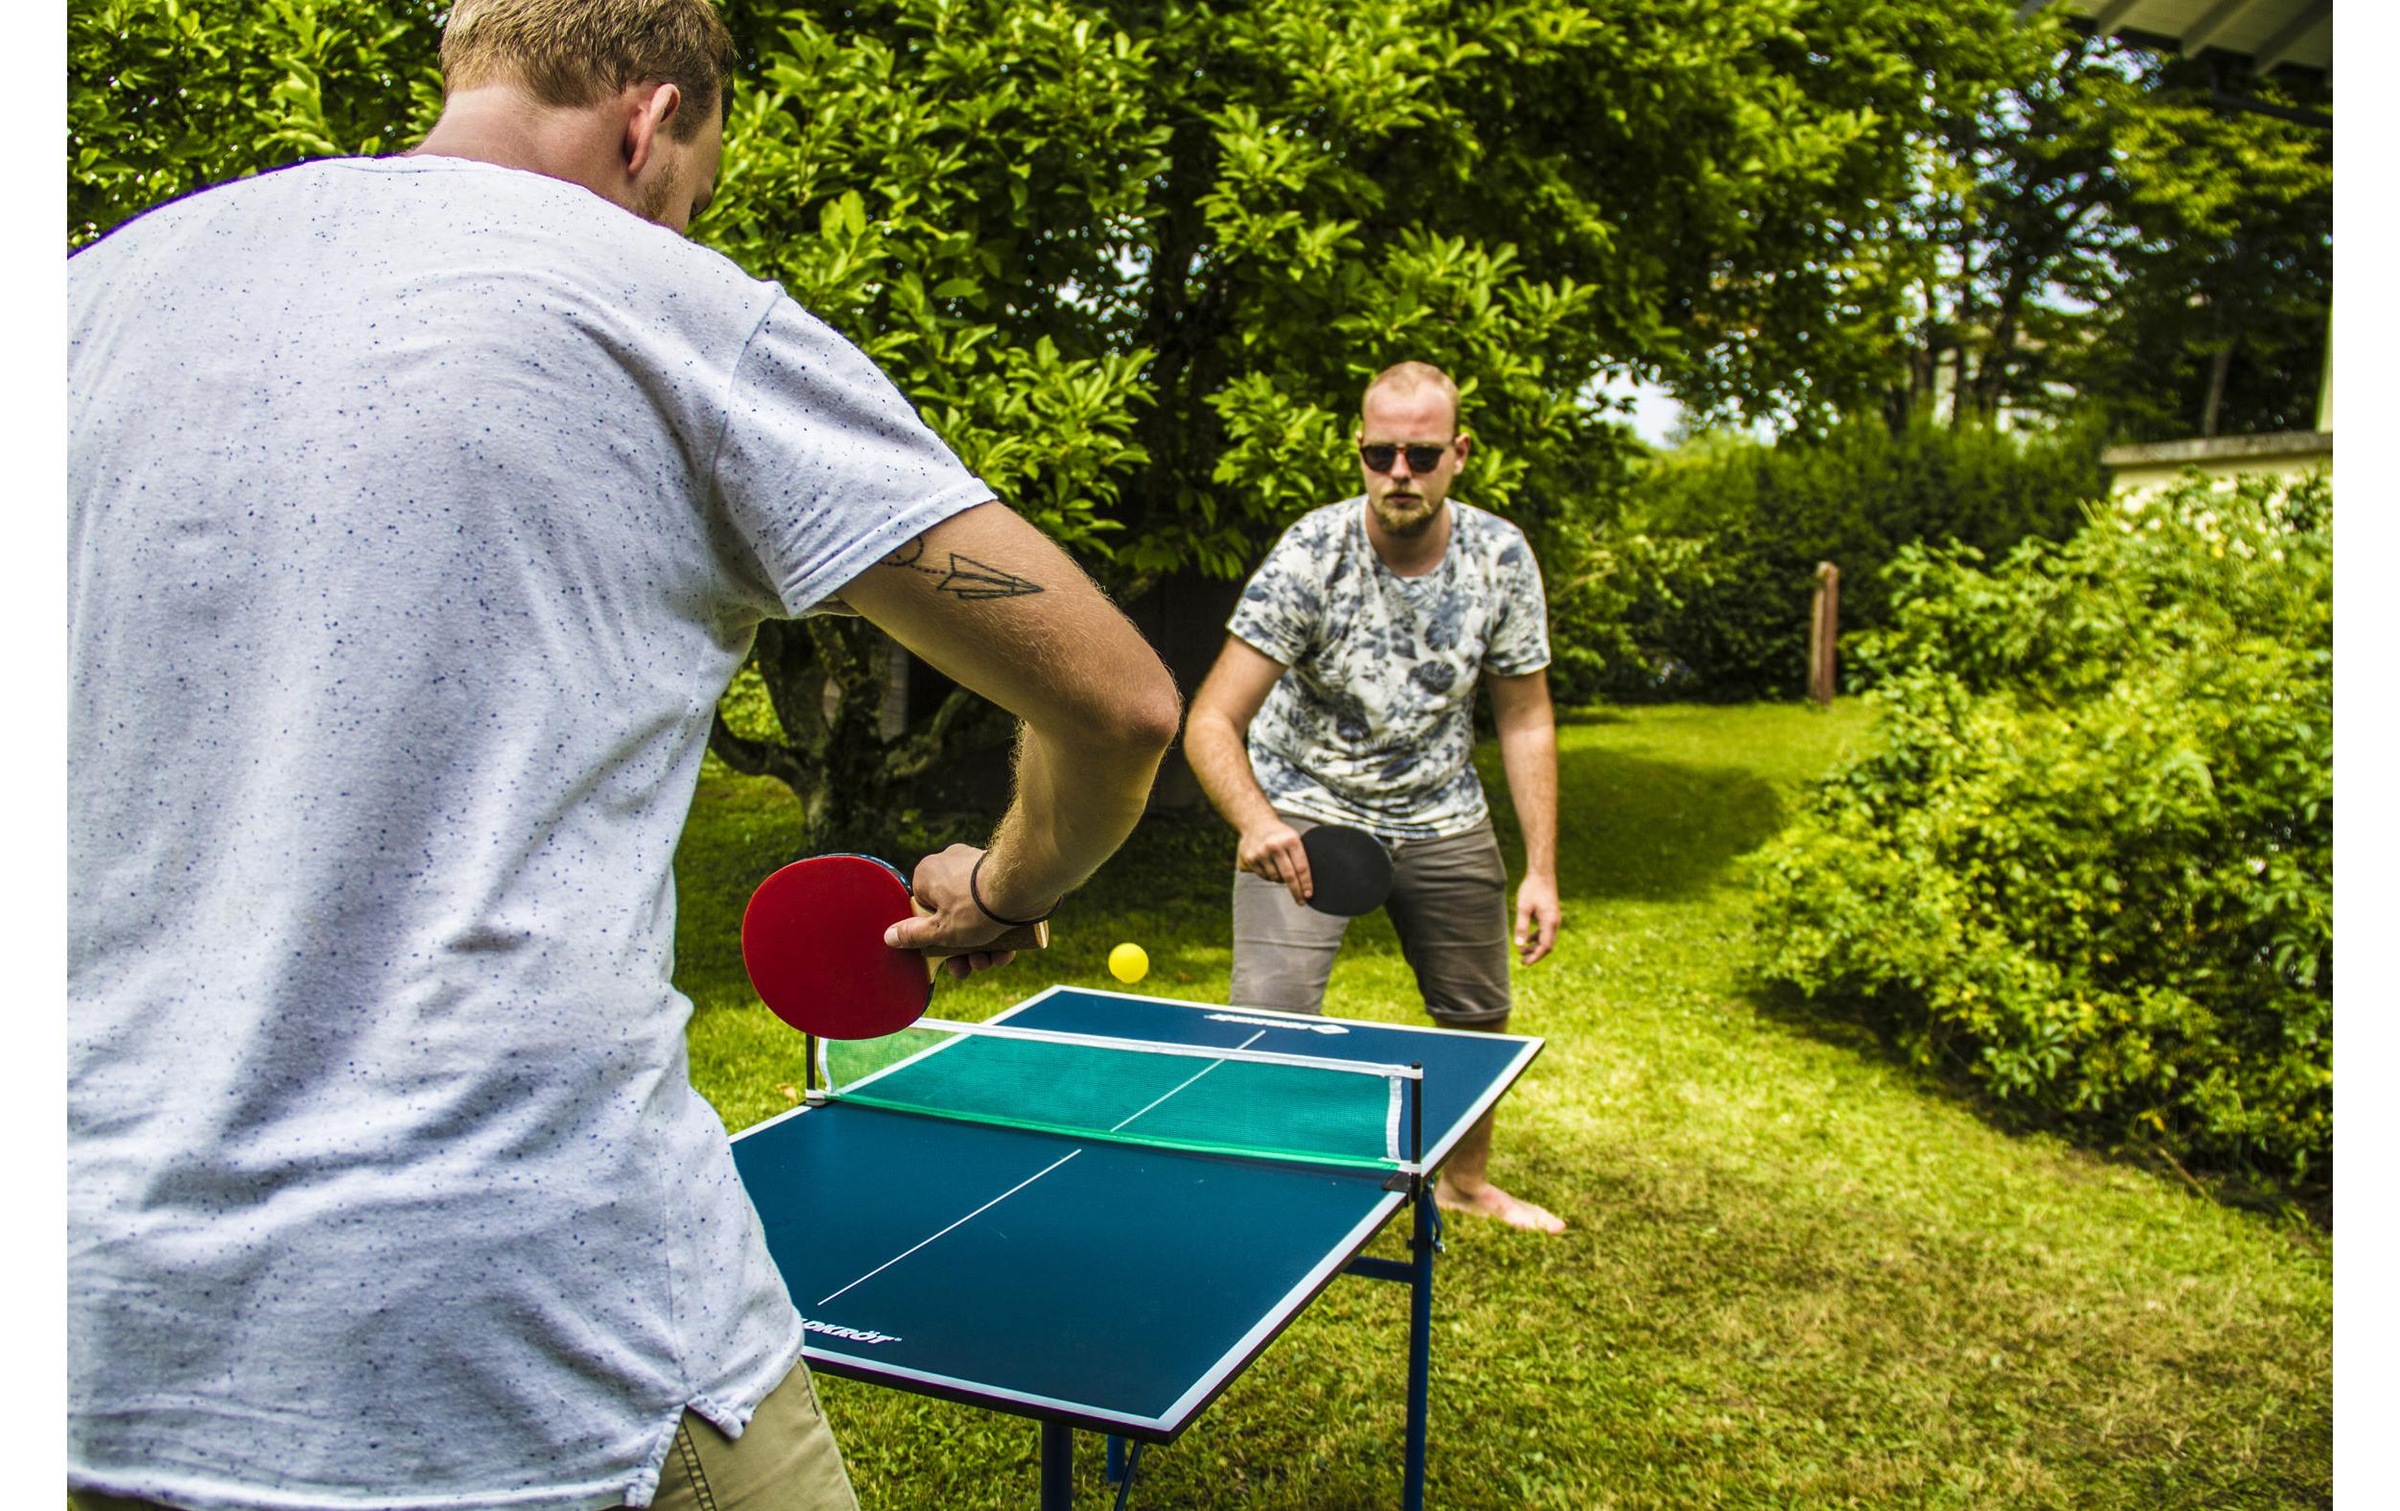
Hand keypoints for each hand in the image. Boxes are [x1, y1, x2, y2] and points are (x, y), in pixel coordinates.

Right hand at [884, 843, 1024, 979]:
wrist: (1023, 885)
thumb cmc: (976, 906)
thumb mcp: (940, 930)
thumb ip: (913, 935)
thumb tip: (889, 936)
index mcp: (928, 874)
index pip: (923, 909)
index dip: (934, 935)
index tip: (943, 953)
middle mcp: (951, 865)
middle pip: (952, 916)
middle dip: (961, 949)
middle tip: (969, 967)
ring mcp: (978, 869)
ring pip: (976, 916)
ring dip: (982, 946)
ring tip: (990, 961)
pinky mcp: (1003, 876)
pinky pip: (995, 906)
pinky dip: (999, 930)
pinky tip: (1007, 951)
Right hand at [1237, 819, 1313, 906]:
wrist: (1255, 822)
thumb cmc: (1279, 833)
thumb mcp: (1293, 837)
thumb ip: (1300, 855)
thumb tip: (1307, 881)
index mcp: (1291, 840)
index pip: (1301, 867)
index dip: (1306, 883)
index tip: (1309, 895)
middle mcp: (1275, 846)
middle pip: (1289, 876)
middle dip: (1296, 891)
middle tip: (1301, 901)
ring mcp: (1262, 852)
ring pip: (1276, 878)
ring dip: (1281, 881)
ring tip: (1282, 873)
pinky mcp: (1251, 858)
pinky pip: (1264, 876)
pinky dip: (1270, 877)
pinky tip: (1271, 869)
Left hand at [1513, 873, 1559, 965]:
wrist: (1542, 874)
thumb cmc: (1532, 889)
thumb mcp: (1523, 908)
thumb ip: (1522, 927)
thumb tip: (1519, 945)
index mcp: (1550, 922)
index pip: (1545, 946)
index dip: (1536, 956)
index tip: (1525, 963)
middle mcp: (1555, 922)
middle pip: (1548, 945)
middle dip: (1536, 954)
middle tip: (1522, 961)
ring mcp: (1554, 919)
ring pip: (1547, 939)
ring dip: (1536, 947)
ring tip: (1522, 952)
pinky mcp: (1550, 916)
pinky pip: (1545, 932)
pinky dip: (1537, 938)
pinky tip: (1527, 940)